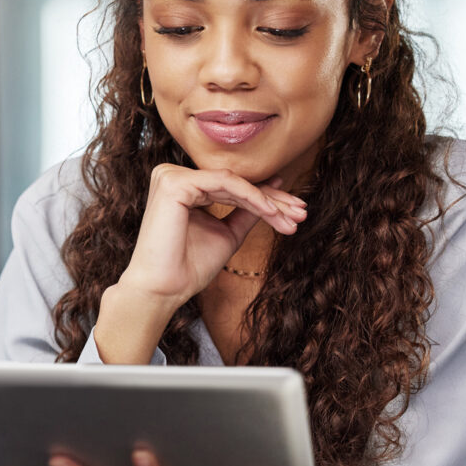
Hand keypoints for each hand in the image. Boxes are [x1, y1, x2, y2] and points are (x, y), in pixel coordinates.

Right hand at [124, 165, 304, 304]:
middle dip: (273, 200)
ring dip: (268, 201)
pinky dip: (252, 196)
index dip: (266, 198)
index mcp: (182, 187)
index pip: (231, 187)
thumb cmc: (188, 267)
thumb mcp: (227, 234)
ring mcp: (171, 176)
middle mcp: (173, 176)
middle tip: (301, 213)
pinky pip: (224, 184)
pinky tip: (272, 212)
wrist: (163, 289)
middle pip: (234, 183)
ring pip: (233, 182)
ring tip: (292, 218)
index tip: (295, 212)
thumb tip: (274, 191)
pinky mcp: (174, 183)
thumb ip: (246, 212)